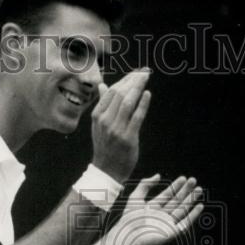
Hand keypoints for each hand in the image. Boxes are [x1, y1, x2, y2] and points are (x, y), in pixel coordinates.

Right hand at [91, 68, 150, 182]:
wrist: (106, 171)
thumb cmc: (105, 146)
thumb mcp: (99, 125)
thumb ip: (103, 104)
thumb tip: (102, 85)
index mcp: (97, 116)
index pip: (111, 92)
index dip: (125, 80)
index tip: (136, 73)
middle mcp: (105, 121)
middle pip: (120, 94)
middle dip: (133, 81)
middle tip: (145, 72)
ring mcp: (116, 130)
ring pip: (128, 103)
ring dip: (138, 88)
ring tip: (146, 78)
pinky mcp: (128, 138)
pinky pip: (136, 117)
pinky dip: (142, 104)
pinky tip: (147, 94)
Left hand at [104, 174, 203, 244]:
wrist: (129, 237)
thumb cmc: (129, 219)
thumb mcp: (135, 197)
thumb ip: (145, 184)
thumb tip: (158, 175)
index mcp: (152, 208)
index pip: (167, 195)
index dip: (175, 186)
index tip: (183, 178)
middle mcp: (161, 216)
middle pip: (176, 201)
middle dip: (186, 191)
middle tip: (194, 180)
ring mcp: (167, 224)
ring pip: (182, 209)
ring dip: (191, 200)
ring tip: (199, 189)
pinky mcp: (172, 233)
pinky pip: (186, 223)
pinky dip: (193, 215)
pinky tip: (199, 206)